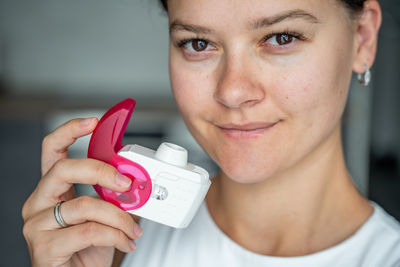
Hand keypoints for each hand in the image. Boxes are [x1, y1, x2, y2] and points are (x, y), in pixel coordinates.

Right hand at [22, 118, 141, 266]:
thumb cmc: (89, 247)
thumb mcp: (103, 213)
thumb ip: (112, 193)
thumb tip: (134, 176)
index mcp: (53, 189)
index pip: (53, 150)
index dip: (71, 131)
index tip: (94, 121)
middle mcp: (38, 202)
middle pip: (63, 169)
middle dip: (101, 170)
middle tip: (126, 184)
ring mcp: (37, 225)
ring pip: (84, 205)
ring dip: (119, 216)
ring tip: (133, 229)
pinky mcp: (44, 248)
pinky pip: (89, 231)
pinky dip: (115, 235)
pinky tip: (126, 242)